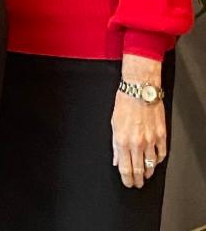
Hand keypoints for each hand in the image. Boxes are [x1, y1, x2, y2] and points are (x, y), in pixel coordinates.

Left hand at [111, 54, 166, 188]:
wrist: (140, 91)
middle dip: (138, 180)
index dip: (127, 179)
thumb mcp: (113, 124)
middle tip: (137, 184)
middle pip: (139, 169)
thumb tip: (116, 159)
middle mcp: (138, 143)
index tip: (127, 183)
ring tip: (146, 176)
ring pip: (152, 164)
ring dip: (148, 172)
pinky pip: (162, 153)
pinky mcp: (162, 135)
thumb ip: (114, 145)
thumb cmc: (124, 104)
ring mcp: (151, 140)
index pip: (125, 168)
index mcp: (123, 141)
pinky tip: (155, 162)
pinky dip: (158, 160)